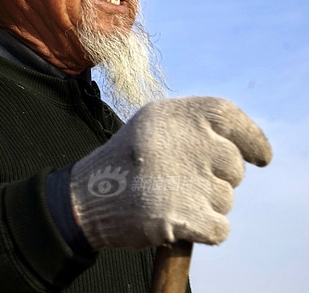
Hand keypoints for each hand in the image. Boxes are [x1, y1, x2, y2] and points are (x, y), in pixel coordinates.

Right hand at [69, 96, 271, 249]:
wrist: (86, 199)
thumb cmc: (125, 164)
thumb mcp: (151, 128)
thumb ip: (193, 128)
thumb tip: (244, 147)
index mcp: (169, 115)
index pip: (229, 116)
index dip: (252, 138)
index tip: (260, 157)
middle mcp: (179, 142)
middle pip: (233, 165)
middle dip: (220, 179)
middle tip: (185, 182)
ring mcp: (181, 179)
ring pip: (226, 199)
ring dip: (207, 205)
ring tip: (169, 198)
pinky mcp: (182, 215)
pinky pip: (220, 228)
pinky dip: (204, 231)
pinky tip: (176, 220)